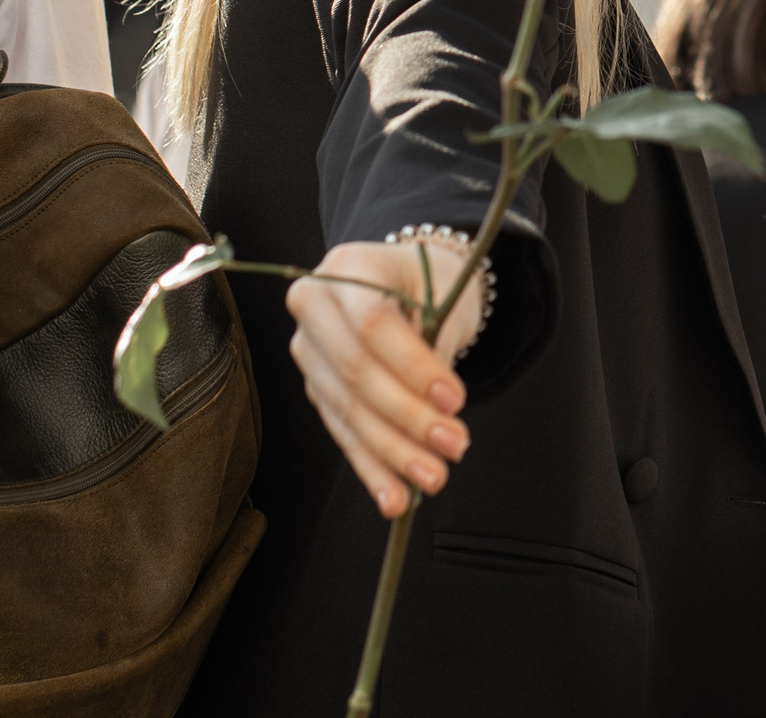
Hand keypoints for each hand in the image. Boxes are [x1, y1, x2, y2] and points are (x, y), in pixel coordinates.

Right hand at [285, 239, 482, 517]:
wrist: (408, 279)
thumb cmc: (429, 282)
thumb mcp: (443, 292)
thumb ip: (434, 344)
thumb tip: (438, 412)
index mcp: (347, 268)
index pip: (374, 324)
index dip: (413, 366)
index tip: (454, 399)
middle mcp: (315, 308)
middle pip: (356, 372)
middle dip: (407, 417)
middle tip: (453, 445)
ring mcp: (310, 352)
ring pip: (348, 410)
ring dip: (392, 452)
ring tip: (432, 478)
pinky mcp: (317, 388)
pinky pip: (343, 433)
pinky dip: (372, 467)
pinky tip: (393, 496)